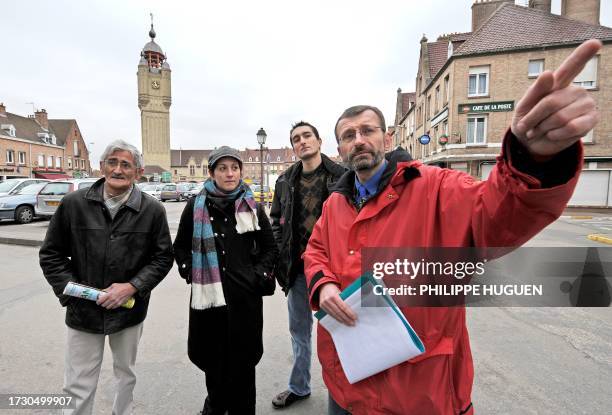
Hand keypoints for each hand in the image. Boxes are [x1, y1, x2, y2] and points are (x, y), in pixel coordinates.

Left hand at [97, 283, 136, 308]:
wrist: (130, 288)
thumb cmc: (122, 286)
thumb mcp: (113, 285)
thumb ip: (107, 289)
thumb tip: (102, 291)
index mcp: (110, 294)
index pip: (101, 300)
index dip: (98, 302)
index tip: (98, 302)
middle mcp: (112, 299)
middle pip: (104, 305)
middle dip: (102, 304)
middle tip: (102, 302)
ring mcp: (116, 302)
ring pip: (108, 307)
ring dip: (106, 306)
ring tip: (107, 304)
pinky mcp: (119, 304)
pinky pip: (113, 307)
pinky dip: (111, 307)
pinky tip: (112, 304)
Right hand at [319, 282, 356, 325]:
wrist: (323, 287)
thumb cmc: (334, 289)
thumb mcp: (340, 292)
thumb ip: (344, 299)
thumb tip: (353, 308)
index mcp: (334, 295)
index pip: (343, 306)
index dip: (349, 313)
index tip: (355, 317)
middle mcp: (328, 300)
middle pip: (339, 312)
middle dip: (347, 318)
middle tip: (353, 323)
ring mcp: (324, 304)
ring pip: (334, 315)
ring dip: (342, 320)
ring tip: (349, 323)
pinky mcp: (322, 307)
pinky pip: (330, 314)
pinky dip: (336, 318)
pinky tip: (342, 321)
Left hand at [511, 39, 601, 158]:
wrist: (530, 143)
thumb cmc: (527, 121)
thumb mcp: (524, 106)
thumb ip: (535, 91)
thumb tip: (548, 73)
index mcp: (559, 83)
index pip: (572, 66)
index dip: (583, 54)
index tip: (595, 42)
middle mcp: (575, 90)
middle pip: (551, 103)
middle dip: (534, 118)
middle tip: (528, 126)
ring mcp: (586, 104)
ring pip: (560, 117)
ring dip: (543, 128)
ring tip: (541, 130)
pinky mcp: (591, 120)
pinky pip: (571, 127)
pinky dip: (555, 135)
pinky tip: (553, 134)